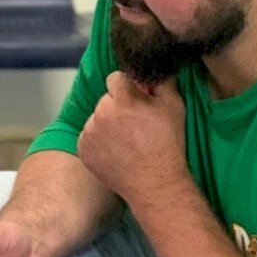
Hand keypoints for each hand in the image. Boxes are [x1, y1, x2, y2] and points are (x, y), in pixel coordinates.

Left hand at [77, 73, 188, 205]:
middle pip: (106, 100)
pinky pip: (89, 137)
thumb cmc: (166, 144)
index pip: (116, 78)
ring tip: (127, 141)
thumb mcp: (174, 106)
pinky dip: (99, 142)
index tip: (137, 100)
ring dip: (107, 125)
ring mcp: (89, 133)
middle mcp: (101, 113)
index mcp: (122, 98)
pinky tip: (117, 151)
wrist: (154, 182)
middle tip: (134, 125)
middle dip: (117, 107)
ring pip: (96, 119)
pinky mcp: (83, 150)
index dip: (128, 88)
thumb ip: (162, 82)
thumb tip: (154, 74)